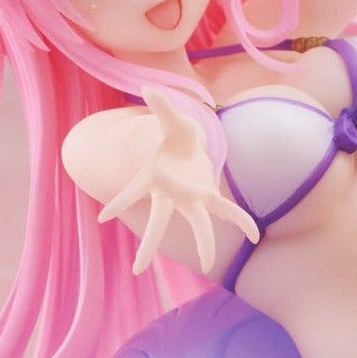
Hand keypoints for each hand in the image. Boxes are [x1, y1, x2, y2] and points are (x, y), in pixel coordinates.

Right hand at [96, 88, 260, 275]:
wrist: (184, 143)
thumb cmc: (171, 133)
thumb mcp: (170, 118)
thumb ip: (161, 105)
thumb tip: (147, 87)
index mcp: (155, 178)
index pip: (133, 191)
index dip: (119, 202)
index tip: (102, 217)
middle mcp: (170, 194)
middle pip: (159, 221)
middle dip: (149, 243)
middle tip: (138, 269)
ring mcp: (190, 198)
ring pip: (196, 224)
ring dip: (203, 243)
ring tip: (206, 265)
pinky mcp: (209, 195)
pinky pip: (226, 210)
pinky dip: (240, 220)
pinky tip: (254, 234)